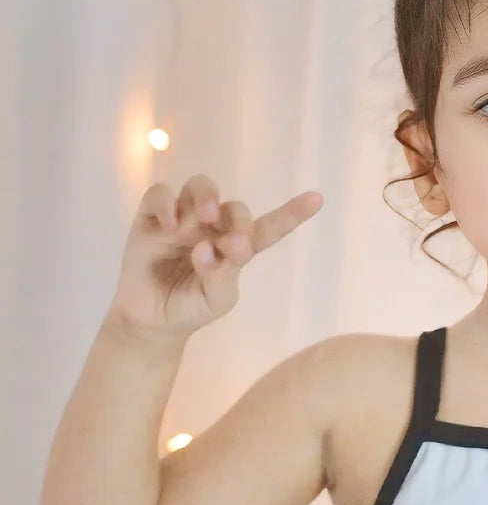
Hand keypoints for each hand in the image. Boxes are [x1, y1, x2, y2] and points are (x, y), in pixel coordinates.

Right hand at [108, 174, 323, 339]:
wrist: (152, 319)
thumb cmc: (191, 307)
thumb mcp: (216, 300)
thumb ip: (221, 276)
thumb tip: (207, 248)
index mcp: (238, 247)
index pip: (268, 228)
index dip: (291, 214)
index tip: (317, 199)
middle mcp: (213, 227)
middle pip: (234, 207)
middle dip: (238, 221)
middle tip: (234, 245)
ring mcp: (184, 219)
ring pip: (201, 185)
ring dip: (207, 197)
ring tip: (205, 219)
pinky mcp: (152, 218)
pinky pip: (160, 194)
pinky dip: (166, 203)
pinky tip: (170, 226)